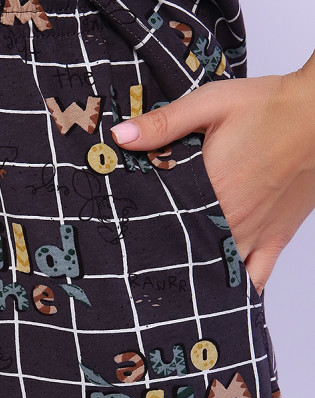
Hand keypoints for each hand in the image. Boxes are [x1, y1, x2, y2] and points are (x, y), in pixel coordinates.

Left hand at [110, 67, 314, 296]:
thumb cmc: (269, 107)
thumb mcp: (209, 105)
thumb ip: (162, 124)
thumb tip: (120, 138)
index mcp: (210, 189)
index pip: (161, 222)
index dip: (138, 230)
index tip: (120, 234)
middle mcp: (232, 219)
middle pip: (184, 250)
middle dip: (160, 254)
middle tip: (136, 258)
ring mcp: (255, 234)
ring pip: (216, 270)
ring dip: (193, 272)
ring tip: (169, 275)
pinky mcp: (276, 238)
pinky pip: (256, 277)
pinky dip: (236, 287)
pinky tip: (216, 293)